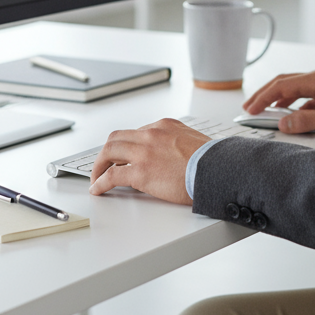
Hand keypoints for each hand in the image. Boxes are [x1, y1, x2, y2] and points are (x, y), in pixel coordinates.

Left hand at [89, 118, 209, 203]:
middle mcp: (151, 134)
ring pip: (109, 152)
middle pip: (117, 138)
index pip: (136, 133)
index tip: (123, 157)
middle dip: (107, 152)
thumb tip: (169, 155)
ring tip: (96, 177)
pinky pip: (112, 175)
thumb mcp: (192, 140)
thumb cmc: (211, 160)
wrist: (218, 169)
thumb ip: (176, 143)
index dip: (127, 147)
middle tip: (102, 165)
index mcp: (164, 126)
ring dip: (99, 165)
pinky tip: (98, 189)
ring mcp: (144, 152)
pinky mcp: (141, 172)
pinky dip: (100, 182)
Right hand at [243, 70, 314, 133]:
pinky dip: (292, 105)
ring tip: (265, 111)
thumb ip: (307, 121)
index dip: (263, 97)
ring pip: (292, 90)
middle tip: (250, 107)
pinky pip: (304, 97)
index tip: (250, 109)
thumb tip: (283, 124)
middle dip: (265, 95)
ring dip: (277, 99)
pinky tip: (292, 116)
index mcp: (314, 80)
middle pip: (283, 83)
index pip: (281, 86)